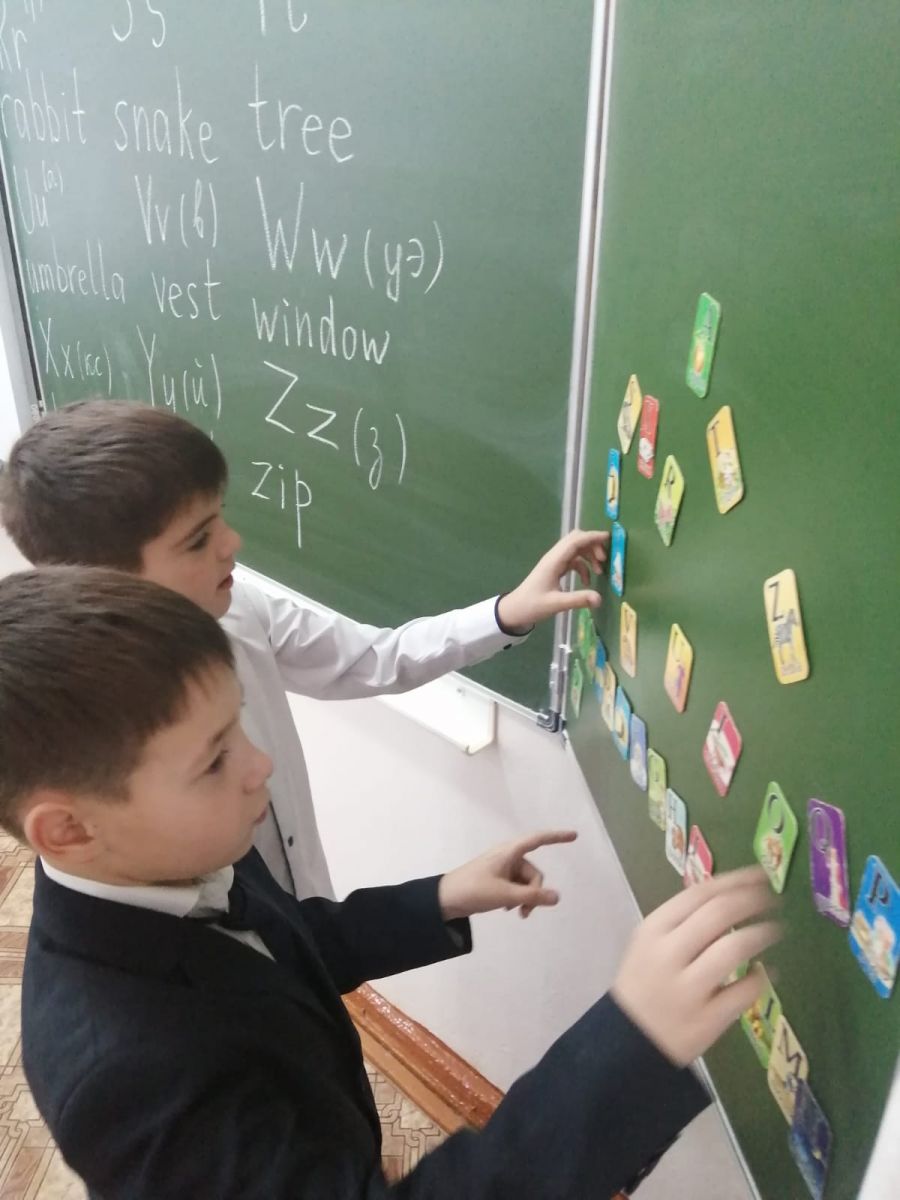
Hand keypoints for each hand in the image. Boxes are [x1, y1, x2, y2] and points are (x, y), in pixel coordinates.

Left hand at [438, 830, 577, 921]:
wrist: (445, 899)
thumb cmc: (474, 890)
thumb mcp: (506, 895)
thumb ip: (533, 896)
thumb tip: (557, 897)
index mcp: (509, 852)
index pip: (538, 840)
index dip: (557, 837)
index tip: (574, 836)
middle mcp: (508, 856)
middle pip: (534, 872)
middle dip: (534, 891)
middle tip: (524, 911)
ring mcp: (502, 868)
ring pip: (526, 882)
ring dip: (524, 897)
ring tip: (514, 911)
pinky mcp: (497, 878)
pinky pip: (516, 886)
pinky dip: (516, 897)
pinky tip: (507, 908)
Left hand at [497, 530, 608, 632]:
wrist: (515, 610)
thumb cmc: (532, 605)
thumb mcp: (556, 604)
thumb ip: (578, 600)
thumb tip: (600, 599)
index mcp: (554, 561)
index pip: (575, 541)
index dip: (592, 537)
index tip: (609, 538)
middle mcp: (554, 557)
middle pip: (576, 540)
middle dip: (592, 545)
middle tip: (604, 559)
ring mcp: (554, 563)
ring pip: (576, 550)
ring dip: (589, 556)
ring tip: (600, 571)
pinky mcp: (555, 569)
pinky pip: (573, 561)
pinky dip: (583, 567)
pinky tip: (586, 582)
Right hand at [611, 867, 781, 1066]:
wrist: (629, 1038)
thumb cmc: (645, 982)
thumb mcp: (652, 942)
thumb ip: (685, 920)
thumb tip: (732, 894)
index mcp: (654, 928)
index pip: (700, 893)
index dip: (735, 880)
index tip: (761, 875)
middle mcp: (669, 953)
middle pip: (719, 913)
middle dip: (752, 901)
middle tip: (773, 899)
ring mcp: (688, 988)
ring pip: (734, 949)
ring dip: (761, 934)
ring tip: (775, 930)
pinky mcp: (706, 1020)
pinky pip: (743, 992)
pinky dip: (761, 978)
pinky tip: (766, 972)